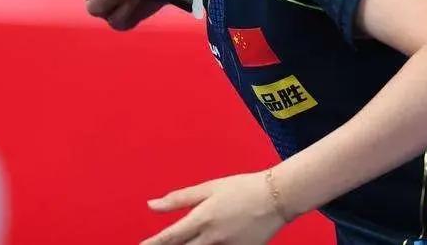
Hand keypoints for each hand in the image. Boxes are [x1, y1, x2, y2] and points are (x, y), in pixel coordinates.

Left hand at [141, 171, 287, 244]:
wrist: (275, 198)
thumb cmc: (241, 187)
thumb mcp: (209, 187)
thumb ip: (179, 198)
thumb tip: (152, 204)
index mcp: (202, 218)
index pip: (170, 237)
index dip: (153, 244)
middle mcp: (211, 238)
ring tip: (181, 244)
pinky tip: (203, 244)